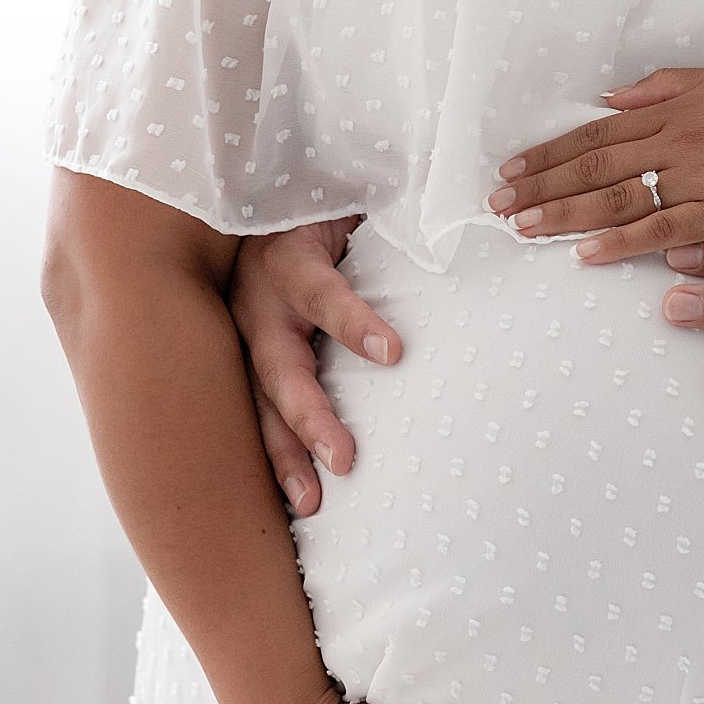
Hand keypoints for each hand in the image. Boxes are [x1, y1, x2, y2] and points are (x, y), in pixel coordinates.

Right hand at [229, 216, 398, 515]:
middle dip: (309, 418)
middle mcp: (256, 304)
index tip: (394, 352)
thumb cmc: (322, 208)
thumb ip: (391, 217)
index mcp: (287, 258)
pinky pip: (257, 414)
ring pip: (260, 404)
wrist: (260, 210)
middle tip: (344, 461)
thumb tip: (459, 214)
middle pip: (278, 367)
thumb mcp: (348, 200)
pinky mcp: (246, 364)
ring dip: (284, 456)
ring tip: (310, 503)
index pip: (322, 292)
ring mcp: (244, 340)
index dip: (352, 322)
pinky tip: (295, 498)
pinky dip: (275, 458)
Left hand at [484, 66, 703, 264]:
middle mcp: (680, 140)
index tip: (513, 168)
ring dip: (563, 214)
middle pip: (594, 164)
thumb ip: (667, 87)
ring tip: (520, 228)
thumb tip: (611, 97)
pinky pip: (660, 230)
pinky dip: (617, 241)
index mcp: (678, 106)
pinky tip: (582, 253)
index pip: (598, 131)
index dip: (550, 152)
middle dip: (540, 185)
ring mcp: (700, 178)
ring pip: (616, 197)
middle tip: (496, 204)